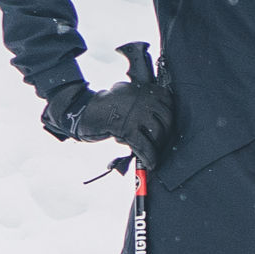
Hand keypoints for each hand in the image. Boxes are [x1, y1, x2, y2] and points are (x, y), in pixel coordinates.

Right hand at [55, 43, 173, 160]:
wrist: (84, 110)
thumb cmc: (110, 104)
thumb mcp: (130, 94)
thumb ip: (147, 101)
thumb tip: (166, 119)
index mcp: (148, 90)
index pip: (169, 107)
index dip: (169, 122)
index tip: (168, 131)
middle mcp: (145, 99)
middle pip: (166, 122)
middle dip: (164, 136)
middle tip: (160, 145)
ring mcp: (136, 114)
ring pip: (156, 134)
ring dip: (156, 147)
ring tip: (152, 153)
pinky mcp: (127, 128)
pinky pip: (143, 145)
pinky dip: (149, 157)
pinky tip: (151, 164)